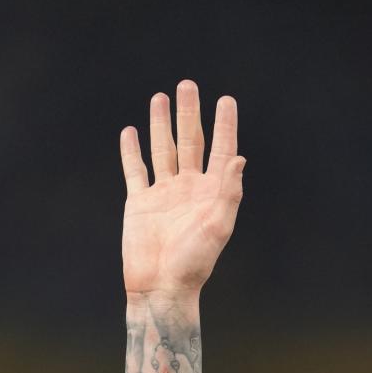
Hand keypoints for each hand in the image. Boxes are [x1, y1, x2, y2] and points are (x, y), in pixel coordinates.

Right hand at [120, 83, 244, 296]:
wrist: (161, 287)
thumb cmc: (194, 263)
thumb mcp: (217, 227)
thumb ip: (228, 193)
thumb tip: (239, 158)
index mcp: (212, 194)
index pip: (221, 152)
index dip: (225, 126)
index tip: (226, 100)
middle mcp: (189, 189)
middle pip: (190, 143)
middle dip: (189, 114)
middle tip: (188, 85)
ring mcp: (164, 194)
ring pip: (163, 150)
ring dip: (162, 124)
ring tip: (161, 96)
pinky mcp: (139, 202)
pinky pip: (135, 170)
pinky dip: (132, 151)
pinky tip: (131, 131)